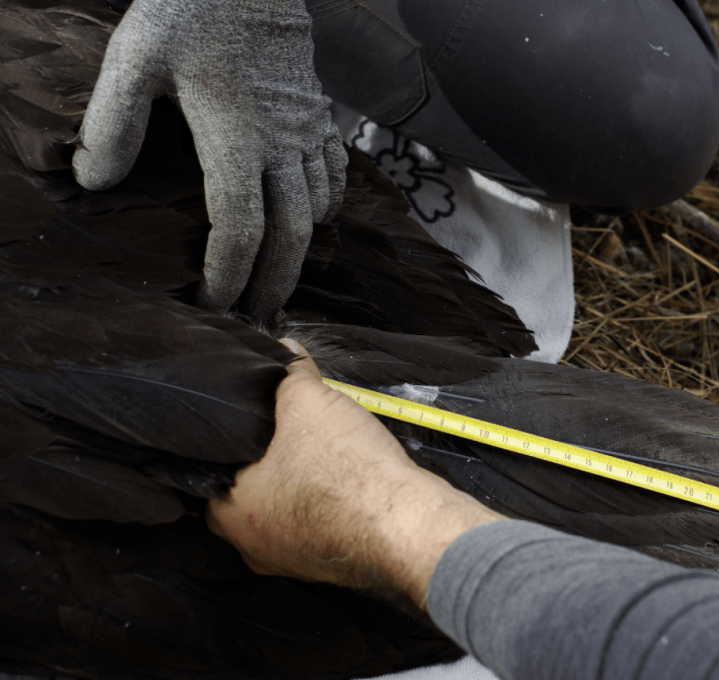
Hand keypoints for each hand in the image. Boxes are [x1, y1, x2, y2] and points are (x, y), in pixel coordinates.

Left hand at [74, 0, 346, 321]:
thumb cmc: (189, 13)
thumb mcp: (134, 57)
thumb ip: (112, 122)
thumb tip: (92, 181)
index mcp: (235, 138)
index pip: (239, 228)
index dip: (228, 275)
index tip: (213, 305)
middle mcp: (281, 144)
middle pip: (290, 236)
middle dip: (273, 284)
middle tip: (256, 318)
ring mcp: (307, 133)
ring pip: (317, 212)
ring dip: (299, 253)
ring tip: (276, 279)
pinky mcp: (320, 118)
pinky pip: (334, 179)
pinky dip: (324, 210)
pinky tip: (307, 221)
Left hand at [207, 340, 503, 605]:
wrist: (405, 524)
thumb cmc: (345, 469)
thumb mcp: (310, 401)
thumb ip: (291, 374)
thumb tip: (287, 350)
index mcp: (225, 513)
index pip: (217, 465)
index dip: (241, 435)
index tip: (262, 417)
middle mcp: (250, 547)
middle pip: (252, 488)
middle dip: (273, 459)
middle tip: (296, 430)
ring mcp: (291, 563)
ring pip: (288, 509)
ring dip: (304, 484)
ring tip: (327, 452)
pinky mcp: (328, 565)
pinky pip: (320, 526)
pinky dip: (331, 505)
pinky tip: (350, 480)